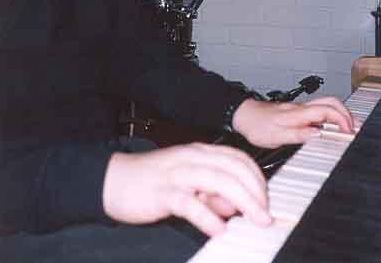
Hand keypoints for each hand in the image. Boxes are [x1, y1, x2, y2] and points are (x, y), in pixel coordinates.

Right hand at [102, 142, 270, 235]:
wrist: (116, 179)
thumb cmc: (154, 181)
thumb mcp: (188, 182)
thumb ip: (211, 191)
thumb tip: (233, 206)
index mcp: (200, 152)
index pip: (238, 158)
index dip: (256, 178)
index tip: (265, 199)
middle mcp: (192, 158)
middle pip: (233, 168)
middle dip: (256, 191)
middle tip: (265, 215)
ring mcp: (178, 173)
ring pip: (218, 180)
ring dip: (242, 201)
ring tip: (255, 220)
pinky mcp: (163, 192)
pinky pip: (190, 203)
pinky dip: (208, 216)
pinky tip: (218, 229)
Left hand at [232, 96, 355, 148]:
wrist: (242, 115)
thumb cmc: (256, 126)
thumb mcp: (276, 137)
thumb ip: (298, 135)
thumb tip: (319, 135)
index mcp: (298, 114)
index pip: (327, 110)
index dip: (342, 119)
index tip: (349, 132)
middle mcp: (300, 108)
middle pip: (330, 102)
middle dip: (346, 113)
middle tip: (354, 128)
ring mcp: (298, 109)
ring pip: (324, 105)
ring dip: (339, 114)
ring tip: (347, 127)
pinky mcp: (295, 112)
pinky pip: (317, 110)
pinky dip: (329, 116)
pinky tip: (329, 126)